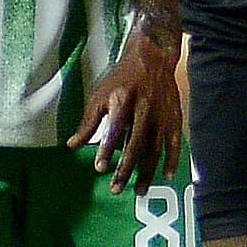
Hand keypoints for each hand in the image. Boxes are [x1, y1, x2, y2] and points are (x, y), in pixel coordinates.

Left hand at [71, 26, 183, 192]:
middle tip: (116, 189)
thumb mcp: (100, 94)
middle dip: (126, 168)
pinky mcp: (174, 117)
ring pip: (155, 148)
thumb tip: (72, 146)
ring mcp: (161, 114)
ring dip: (147, 171)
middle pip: (135, 144)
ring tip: (139, 190)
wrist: (153, 56)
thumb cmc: (122, 77)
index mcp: (122, 100)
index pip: (114, 129)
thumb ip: (88, 122)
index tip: (99, 168)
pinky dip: (172, 159)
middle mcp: (144, 108)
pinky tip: (166, 175)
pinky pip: (174, 142)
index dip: (107, 150)